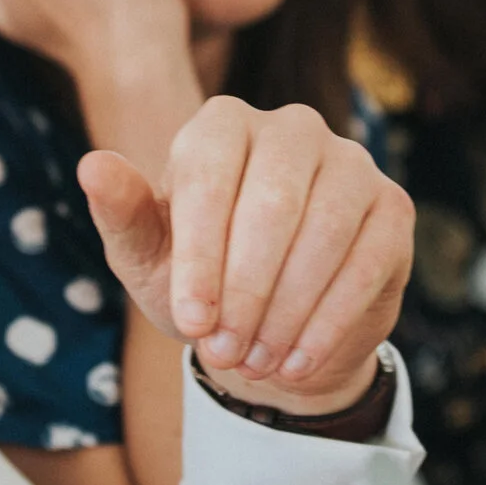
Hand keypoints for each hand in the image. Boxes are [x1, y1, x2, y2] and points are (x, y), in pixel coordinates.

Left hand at [81, 96, 412, 413]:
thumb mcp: (147, 256)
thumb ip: (122, 213)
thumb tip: (92, 166)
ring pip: (326, 233)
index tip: (190, 322)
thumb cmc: (198, 277)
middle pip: (274, 203)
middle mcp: (293, 127)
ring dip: (286, 311)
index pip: (210, 177)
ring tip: (253, 360)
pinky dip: (328, 322)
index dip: (201, 256)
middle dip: (246, 290)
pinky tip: (295, 360)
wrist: (266, 322)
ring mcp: (351, 162)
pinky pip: (367, 262)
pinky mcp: (393, 207)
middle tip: (223, 351)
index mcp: (223, 124)